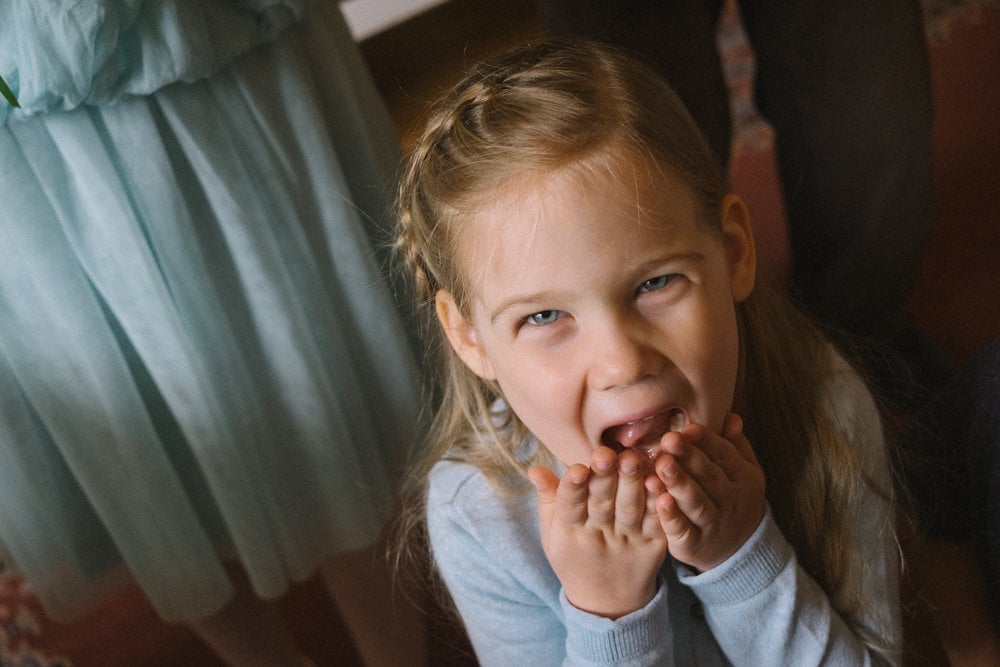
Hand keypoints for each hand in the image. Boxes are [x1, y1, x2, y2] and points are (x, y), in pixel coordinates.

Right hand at [528, 446, 667, 618]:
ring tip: (632, 459)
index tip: (577, 467)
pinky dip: (658, 504)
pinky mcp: (653, 544)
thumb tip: (534, 469)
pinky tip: (658, 482)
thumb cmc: (574, 555)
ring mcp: (628, 540)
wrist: (608, 600)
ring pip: (629, 510)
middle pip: (601, 503)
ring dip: (631, 484)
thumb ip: (548, 497)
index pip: (569, 505)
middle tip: (606, 453)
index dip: (573, 487)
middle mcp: (599, 535)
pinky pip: (656, 522)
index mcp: (570, 530)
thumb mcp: (553, 532)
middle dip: (603, 477)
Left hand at [652, 413, 764, 571]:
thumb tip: (731, 416)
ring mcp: (714, 524)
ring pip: (697, 503)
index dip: (706, 441)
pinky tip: (659, 502)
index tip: (687, 427)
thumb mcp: (742, 472)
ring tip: (661, 466)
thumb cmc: (732, 498)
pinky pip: (684, 530)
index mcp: (744, 477)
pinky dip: (672, 518)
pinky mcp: (695, 545)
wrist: (738, 551)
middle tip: (669, 440)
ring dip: (679, 484)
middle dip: (689, 458)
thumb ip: (734, 446)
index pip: (724, 455)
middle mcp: (732, 500)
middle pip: (709, 476)